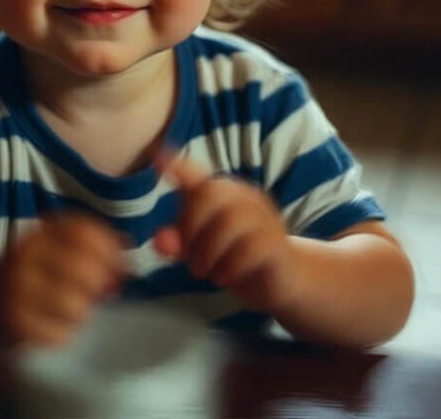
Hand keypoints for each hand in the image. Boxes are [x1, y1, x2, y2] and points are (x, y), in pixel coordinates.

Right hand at [0, 213, 125, 347]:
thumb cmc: (35, 274)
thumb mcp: (56, 250)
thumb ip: (91, 249)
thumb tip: (128, 256)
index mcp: (43, 231)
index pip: (85, 232)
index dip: (110, 250)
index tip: (120, 267)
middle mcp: (28, 254)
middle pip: (84, 270)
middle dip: (99, 286)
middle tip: (95, 294)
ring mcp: (17, 288)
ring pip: (74, 306)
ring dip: (80, 314)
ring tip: (70, 312)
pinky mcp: (13, 321)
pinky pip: (58, 334)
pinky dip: (61, 335)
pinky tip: (51, 327)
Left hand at [154, 153, 294, 314]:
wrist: (284, 282)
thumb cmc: (235, 258)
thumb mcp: (201, 252)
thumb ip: (179, 244)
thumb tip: (158, 242)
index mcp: (222, 194)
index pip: (196, 173)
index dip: (178, 166)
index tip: (156, 158)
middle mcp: (244, 198)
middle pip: (210, 194)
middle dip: (191, 227)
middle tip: (188, 258)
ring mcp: (265, 219)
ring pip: (231, 220)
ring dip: (209, 251)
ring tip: (204, 272)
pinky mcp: (277, 245)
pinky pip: (252, 247)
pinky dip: (231, 265)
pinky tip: (225, 276)